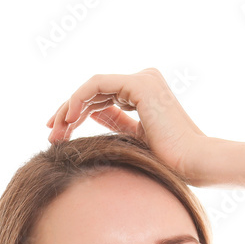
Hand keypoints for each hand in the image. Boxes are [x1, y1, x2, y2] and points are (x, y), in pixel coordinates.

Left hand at [44, 68, 214, 185]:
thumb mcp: (136, 141)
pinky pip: (97, 86)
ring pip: (92, 87)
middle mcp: (144, 80)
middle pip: (94, 92)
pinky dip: (78, 100)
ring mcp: (142, 79)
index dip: (77, 114)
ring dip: (69, 108)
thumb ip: (116, 123)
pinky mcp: (138, 85)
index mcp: (145, 92)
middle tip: (50, 134)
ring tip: (54, 132)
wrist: (194, 164)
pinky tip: (67, 120)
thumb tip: (90, 114)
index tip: (59, 136)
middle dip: (68, 112)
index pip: (102, 98)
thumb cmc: (171, 163)